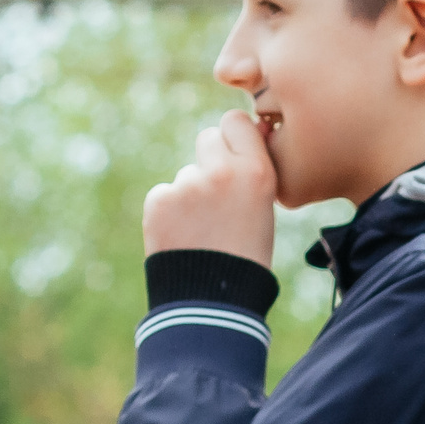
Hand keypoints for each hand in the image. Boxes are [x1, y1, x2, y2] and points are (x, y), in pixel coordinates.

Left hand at [142, 111, 277, 264]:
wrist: (212, 301)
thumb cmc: (248, 256)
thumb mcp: (265, 209)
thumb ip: (253, 170)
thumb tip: (253, 129)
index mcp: (256, 173)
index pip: (235, 122)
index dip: (234, 137)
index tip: (234, 153)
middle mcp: (221, 172)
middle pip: (207, 137)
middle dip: (210, 159)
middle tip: (217, 196)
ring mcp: (187, 184)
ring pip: (187, 174)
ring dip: (191, 194)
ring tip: (202, 231)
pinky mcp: (160, 199)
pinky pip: (166, 194)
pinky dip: (171, 212)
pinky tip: (184, 237)